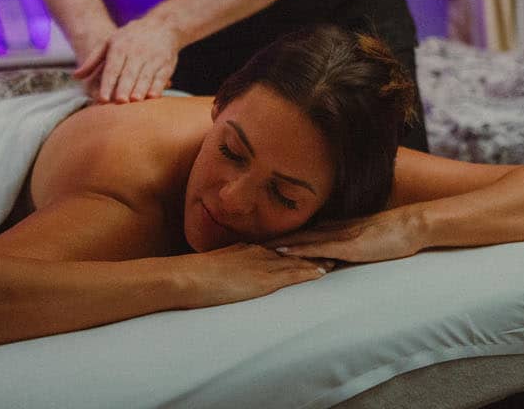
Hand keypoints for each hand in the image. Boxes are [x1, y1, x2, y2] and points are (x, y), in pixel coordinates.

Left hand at [72, 16, 179, 102]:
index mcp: (120, 47)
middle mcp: (137, 52)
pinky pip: (161, 77)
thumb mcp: (109, 42)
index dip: (108, 83)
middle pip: (129, 73)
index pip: (112, 68)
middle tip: (120, 102)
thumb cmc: (130, 37)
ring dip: (140, 88)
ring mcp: (153, 58)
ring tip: (135, 101)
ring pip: (145, 76)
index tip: (102, 98)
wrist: (162, 25)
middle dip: (124, 87)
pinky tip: (152, 97)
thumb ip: (93, 60)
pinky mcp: (166, 64)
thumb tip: (75, 76)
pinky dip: (158, 87)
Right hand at [173, 243, 328, 307]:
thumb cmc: (194, 276)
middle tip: (331, 248)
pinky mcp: (263, 279)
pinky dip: (308, 272)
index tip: (311, 245)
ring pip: (296, 261)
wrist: (188, 277)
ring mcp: (262, 265)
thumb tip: (232, 273)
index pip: (278, 247)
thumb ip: (228, 266)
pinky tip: (322, 273)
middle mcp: (259, 253)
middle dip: (312, 251)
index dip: (297, 247)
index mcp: (247, 249)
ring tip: (335, 260)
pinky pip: (291, 274)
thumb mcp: (216, 266)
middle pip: (292, 250)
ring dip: (317, 260)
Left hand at [268, 207, 424, 264]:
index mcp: (339, 228)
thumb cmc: (395, 234)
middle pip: (298, 233)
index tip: (261, 239)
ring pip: (303, 239)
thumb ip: (352, 245)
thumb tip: (336, 256)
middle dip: (274, 239)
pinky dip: (300, 249)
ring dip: (279, 243)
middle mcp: (335, 229)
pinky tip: (284, 251)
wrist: (414, 225)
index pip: (305, 231)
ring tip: (254, 248)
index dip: (284, 235)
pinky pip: (319, 247)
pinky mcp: (348, 245)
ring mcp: (341, 236)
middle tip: (247, 244)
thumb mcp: (368, 239)